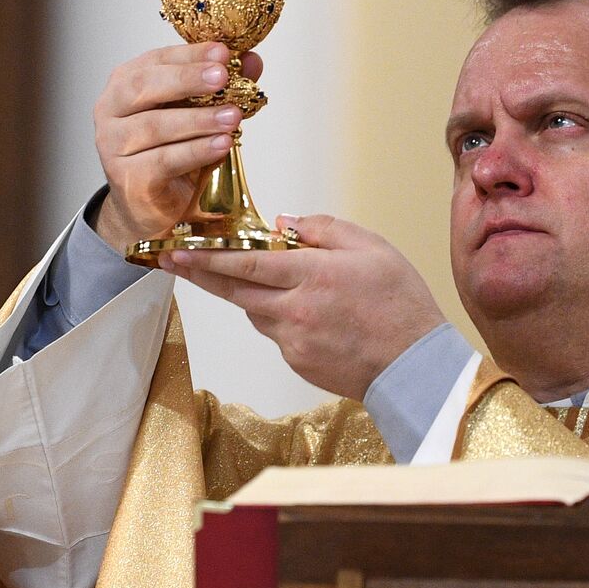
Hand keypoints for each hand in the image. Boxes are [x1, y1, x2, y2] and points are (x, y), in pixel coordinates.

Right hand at [92, 42, 262, 250]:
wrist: (149, 205)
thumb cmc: (172, 151)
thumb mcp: (198, 114)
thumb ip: (222, 88)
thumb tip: (252, 61)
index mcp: (126, 84)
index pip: (155, 61)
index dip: (189, 55)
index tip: (223, 51)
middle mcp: (111, 110)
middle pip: (144, 87)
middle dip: (187, 79)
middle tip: (222, 76)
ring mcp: (113, 145)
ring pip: (155, 126)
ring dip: (198, 119)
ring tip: (232, 116)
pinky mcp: (127, 178)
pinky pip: (164, 160)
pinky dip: (196, 151)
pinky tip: (222, 144)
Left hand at [159, 214, 446, 399]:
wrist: (415, 364)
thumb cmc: (402, 303)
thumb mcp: (374, 248)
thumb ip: (325, 230)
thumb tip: (284, 222)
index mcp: (314, 274)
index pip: (247, 260)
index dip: (208, 254)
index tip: (180, 248)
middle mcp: (296, 308)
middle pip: (235, 288)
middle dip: (201, 273)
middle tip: (173, 261)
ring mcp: (293, 340)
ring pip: (255, 311)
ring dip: (250, 294)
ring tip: (269, 283)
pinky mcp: (297, 362)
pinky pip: (277, 333)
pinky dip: (280, 318)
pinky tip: (308, 314)